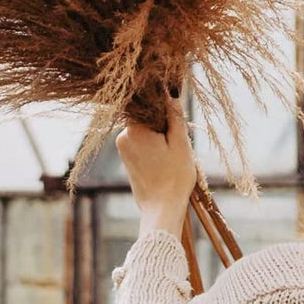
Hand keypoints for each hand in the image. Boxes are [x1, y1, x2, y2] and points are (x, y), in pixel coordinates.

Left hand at [116, 94, 199, 238]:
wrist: (161, 210)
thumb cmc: (174, 178)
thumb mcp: (180, 143)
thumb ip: (174, 116)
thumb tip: (170, 93)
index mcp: (134, 130)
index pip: (147, 104)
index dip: (163, 108)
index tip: (175, 118)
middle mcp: (123, 137)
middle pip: (146, 118)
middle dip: (163, 125)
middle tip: (178, 142)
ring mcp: (122, 149)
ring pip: (145, 131)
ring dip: (160, 137)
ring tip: (172, 155)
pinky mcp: (126, 159)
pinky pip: (141, 143)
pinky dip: (154, 147)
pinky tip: (165, 162)